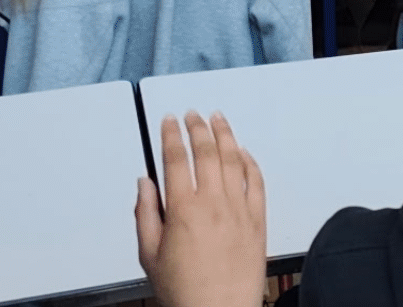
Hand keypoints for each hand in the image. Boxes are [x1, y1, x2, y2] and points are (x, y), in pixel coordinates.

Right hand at [136, 112, 265, 306]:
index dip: (171, 135)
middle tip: (192, 114)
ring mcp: (239, 209)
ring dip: (225, 135)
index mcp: (183, 210)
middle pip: (206, 151)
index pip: (175, 159)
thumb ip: (145, 214)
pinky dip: (250, 162)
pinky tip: (243, 152)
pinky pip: (256, 181)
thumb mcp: (149, 255)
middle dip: (198, 127)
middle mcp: (213, 203)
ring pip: (234, 159)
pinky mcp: (258, 219)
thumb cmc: (184, 290)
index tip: (169, 121)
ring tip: (218, 119)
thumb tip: (145, 183)